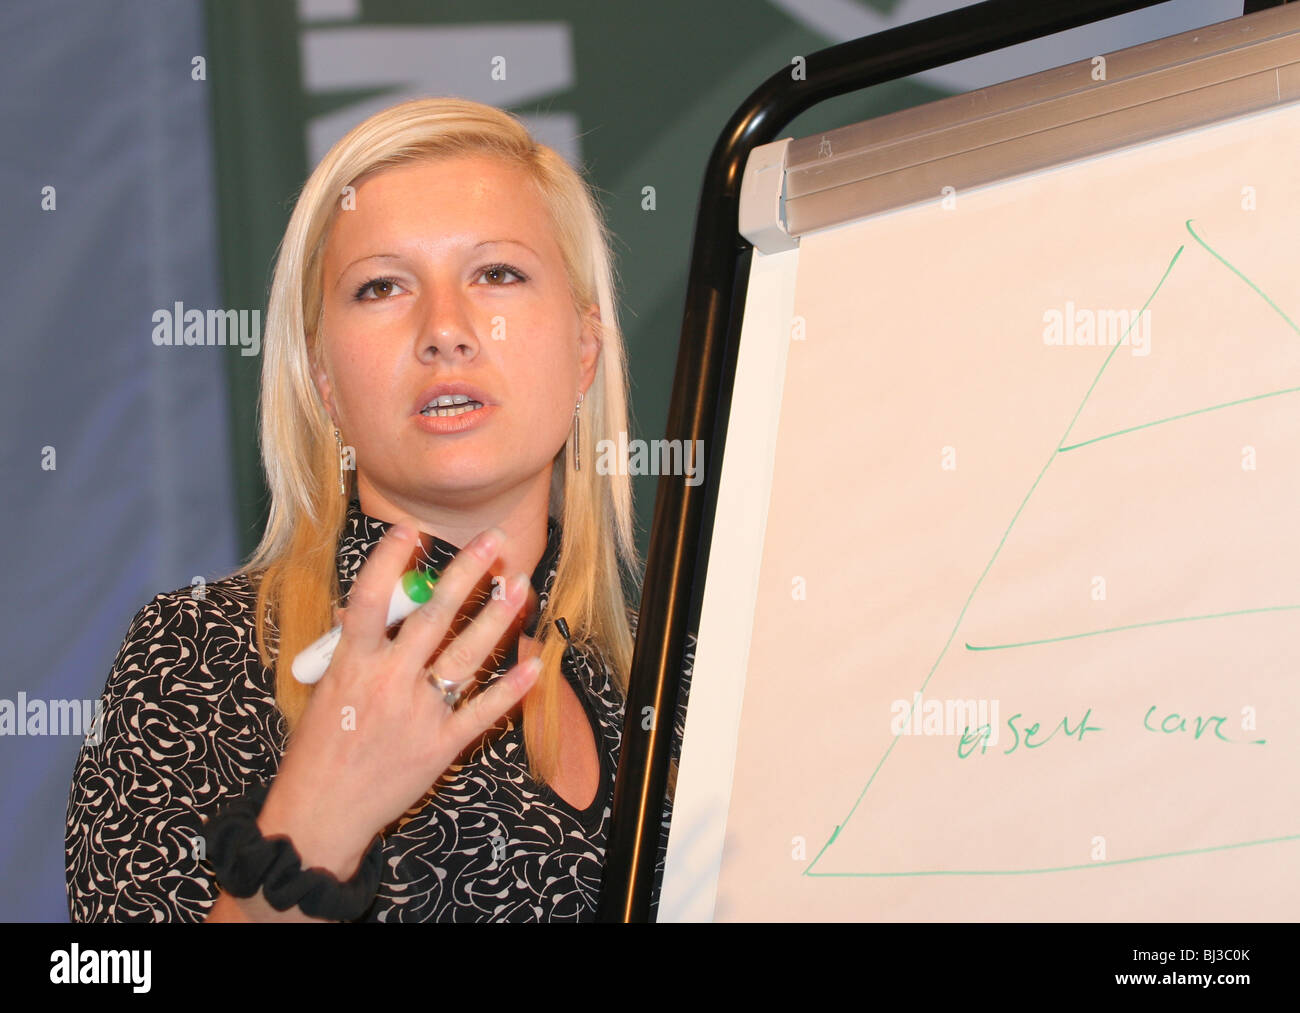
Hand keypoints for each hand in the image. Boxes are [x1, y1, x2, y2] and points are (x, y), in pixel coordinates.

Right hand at [257, 519, 540, 879]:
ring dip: (496, 618)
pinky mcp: (441, 746)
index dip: (390, 562)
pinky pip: (482, 711)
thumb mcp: (327, 689)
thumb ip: (352, 648)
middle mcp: (387, 682)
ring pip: (466, 655)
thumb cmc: (320, 749)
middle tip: (494, 542)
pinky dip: (510, 689)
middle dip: (467, 575)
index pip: (369, 600)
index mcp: (351, 665)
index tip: (412, 531)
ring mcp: (418, 714)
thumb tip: (370, 609)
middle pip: (432, 617)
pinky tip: (532, 664)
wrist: (320, 814)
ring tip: (518, 587)